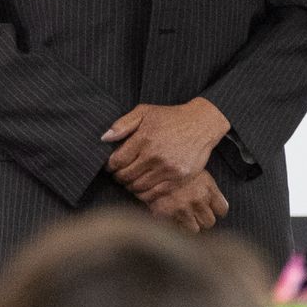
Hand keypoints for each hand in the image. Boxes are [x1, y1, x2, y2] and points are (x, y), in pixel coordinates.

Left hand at [103, 98, 230, 199]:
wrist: (201, 124)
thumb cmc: (171, 118)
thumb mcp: (145, 111)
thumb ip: (123, 124)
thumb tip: (104, 138)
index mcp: (144, 139)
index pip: (117, 161)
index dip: (110, 166)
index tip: (110, 166)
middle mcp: (155, 156)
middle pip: (126, 176)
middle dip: (119, 177)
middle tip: (119, 174)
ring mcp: (168, 169)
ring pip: (138, 187)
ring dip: (130, 186)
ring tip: (131, 180)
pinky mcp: (178, 179)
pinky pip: (154, 194)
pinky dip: (144, 194)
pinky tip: (143, 187)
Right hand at [145, 169, 230, 232]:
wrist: (149, 162)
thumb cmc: (173, 163)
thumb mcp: (194, 169)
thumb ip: (205, 186)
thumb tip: (212, 200)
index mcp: (207, 187)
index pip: (222, 209)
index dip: (217, 210)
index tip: (211, 208)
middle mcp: (198, 199)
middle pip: (209, 222)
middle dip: (203, 219)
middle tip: (195, 213)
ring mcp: (183, 209)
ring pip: (195, 230)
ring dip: (189, 225)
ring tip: (182, 216)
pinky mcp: (166, 215)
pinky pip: (176, 229)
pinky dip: (174, 225)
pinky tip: (170, 215)